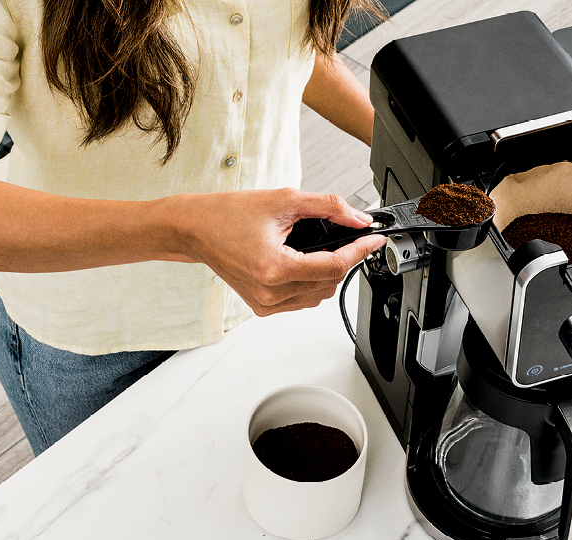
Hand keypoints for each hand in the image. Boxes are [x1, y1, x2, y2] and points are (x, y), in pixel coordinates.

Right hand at [160, 188, 385, 315]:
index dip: (360, 251)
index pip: (334, 266)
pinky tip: (303, 263)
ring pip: (318, 296)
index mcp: (274, 268)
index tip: (375, 239)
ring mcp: (265, 303)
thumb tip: (358, 219)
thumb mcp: (284, 201)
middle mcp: (270, 292)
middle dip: (344, 259)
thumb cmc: (228, 214)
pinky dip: (310, 283)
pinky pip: (301, 300)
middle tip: (347, 236)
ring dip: (328, 273)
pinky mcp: (261, 307)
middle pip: (330, 283)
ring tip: (320, 249)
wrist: (196, 228)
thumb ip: (328, 207)